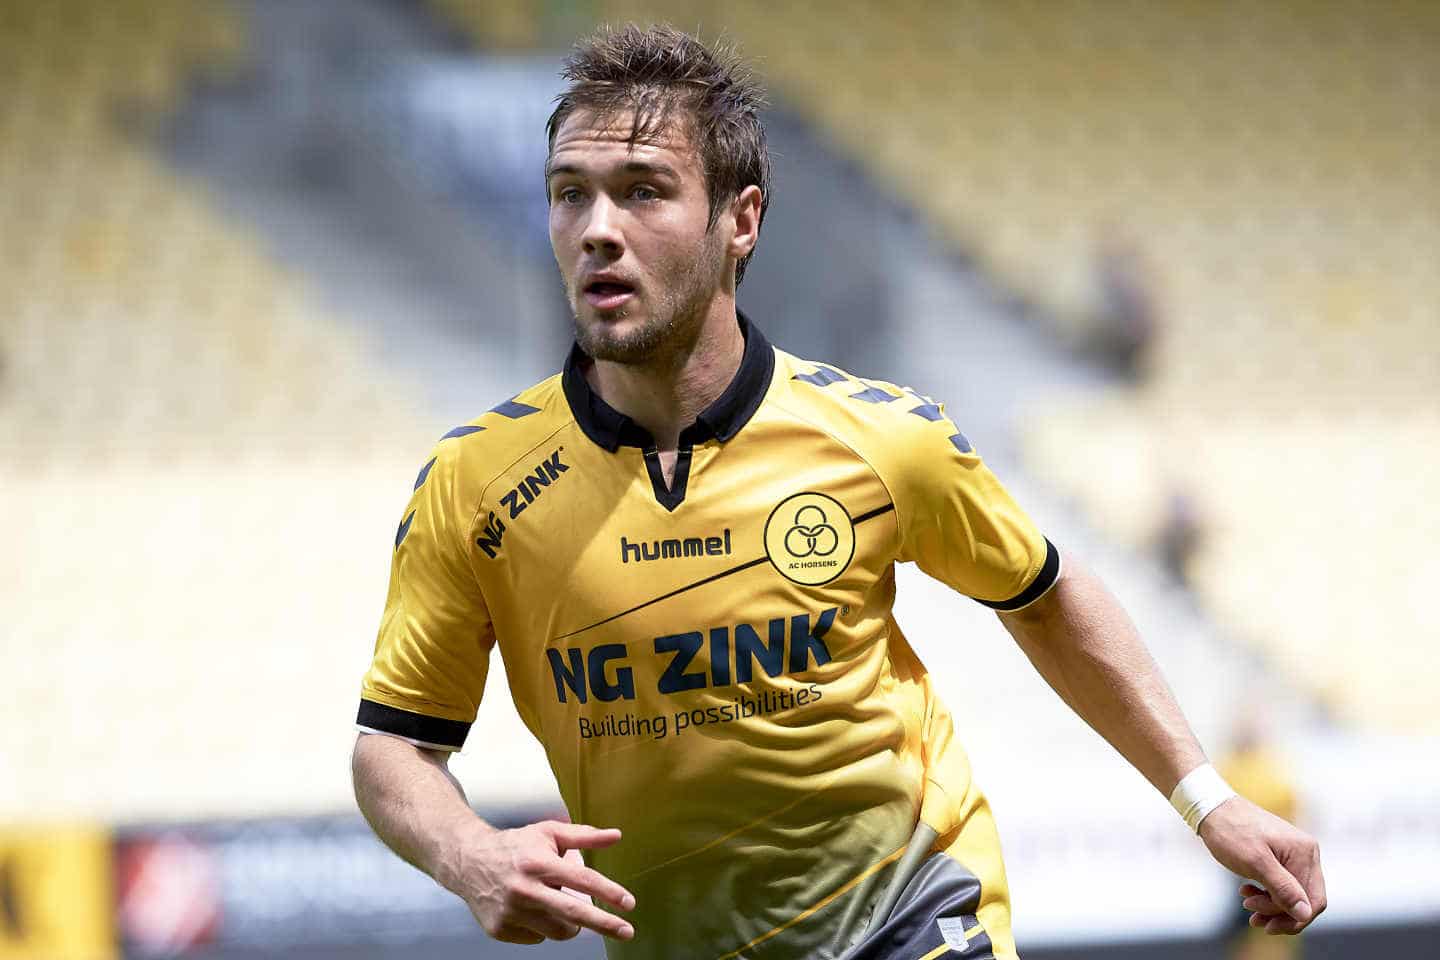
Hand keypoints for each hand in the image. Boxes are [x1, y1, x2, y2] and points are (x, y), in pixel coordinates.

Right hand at [439, 819, 635, 943]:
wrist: (468, 862)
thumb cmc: (515, 846)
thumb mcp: (549, 834)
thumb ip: (584, 836)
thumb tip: (615, 835)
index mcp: (539, 863)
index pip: (582, 880)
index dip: (609, 893)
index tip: (629, 903)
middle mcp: (524, 889)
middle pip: (573, 913)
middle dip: (604, 924)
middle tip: (626, 931)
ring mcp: (511, 912)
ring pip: (558, 931)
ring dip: (570, 923)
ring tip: (560, 905)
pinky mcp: (500, 929)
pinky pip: (538, 937)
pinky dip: (543, 926)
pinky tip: (532, 909)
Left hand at [1198, 796, 1325, 934]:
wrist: (1211, 808)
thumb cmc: (1231, 832)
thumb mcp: (1255, 863)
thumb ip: (1282, 889)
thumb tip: (1304, 913)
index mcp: (1305, 853)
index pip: (1313, 900)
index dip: (1294, 919)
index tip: (1268, 926)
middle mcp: (1305, 853)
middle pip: (1303, 899)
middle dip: (1278, 913)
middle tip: (1251, 916)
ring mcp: (1293, 854)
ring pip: (1291, 893)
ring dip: (1270, 905)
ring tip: (1245, 902)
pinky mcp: (1280, 856)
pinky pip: (1281, 884)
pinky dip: (1265, 893)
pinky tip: (1246, 891)